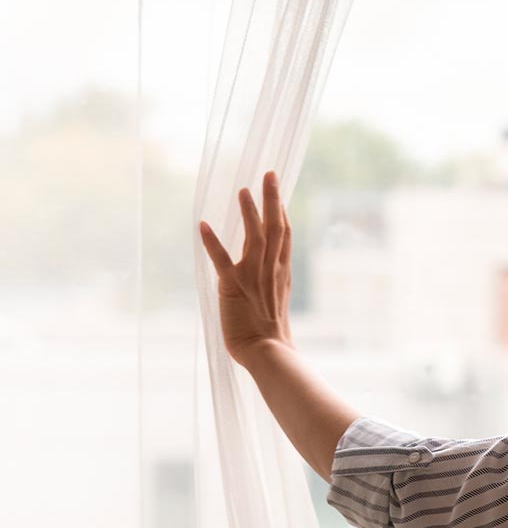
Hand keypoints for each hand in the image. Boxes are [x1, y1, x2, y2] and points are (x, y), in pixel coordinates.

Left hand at [199, 171, 294, 370]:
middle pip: (274, 228)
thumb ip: (272, 284)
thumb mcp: (275, 302)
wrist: (269, 352)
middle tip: (268, 174)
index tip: (277, 190)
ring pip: (254, 238)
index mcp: (281, 273)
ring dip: (248, 212)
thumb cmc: (271, 335)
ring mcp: (253, 277)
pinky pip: (222, 260)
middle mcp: (270, 270)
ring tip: (243, 190)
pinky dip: (212, 242)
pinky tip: (203, 224)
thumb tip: (269, 277)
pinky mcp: (233, 287)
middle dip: (272, 199)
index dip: (280, 210)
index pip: (283, 235)